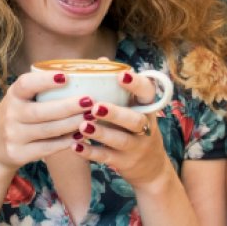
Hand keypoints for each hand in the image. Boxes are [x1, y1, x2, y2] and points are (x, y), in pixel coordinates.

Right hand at [0, 71, 89, 171]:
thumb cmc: (20, 113)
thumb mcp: (24, 97)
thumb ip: (47, 85)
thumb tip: (97, 62)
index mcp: (13, 95)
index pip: (25, 85)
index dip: (45, 80)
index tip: (66, 76)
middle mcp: (10, 115)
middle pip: (42, 111)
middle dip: (69, 106)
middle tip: (91, 101)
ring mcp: (13, 136)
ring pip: (48, 130)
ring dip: (73, 124)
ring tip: (92, 117)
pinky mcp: (19, 154)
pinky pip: (47, 148)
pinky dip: (66, 142)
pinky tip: (82, 135)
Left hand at [72, 71, 174, 188]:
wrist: (151, 166)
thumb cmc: (135, 127)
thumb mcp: (135, 107)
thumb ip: (119, 87)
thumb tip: (101, 60)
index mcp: (148, 108)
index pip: (148, 93)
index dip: (137, 84)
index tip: (121, 75)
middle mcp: (145, 127)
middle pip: (135, 120)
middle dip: (116, 113)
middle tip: (96, 107)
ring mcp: (136, 147)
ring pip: (121, 140)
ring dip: (101, 133)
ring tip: (82, 126)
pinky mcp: (124, 163)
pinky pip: (107, 158)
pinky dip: (90, 152)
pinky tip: (75, 146)